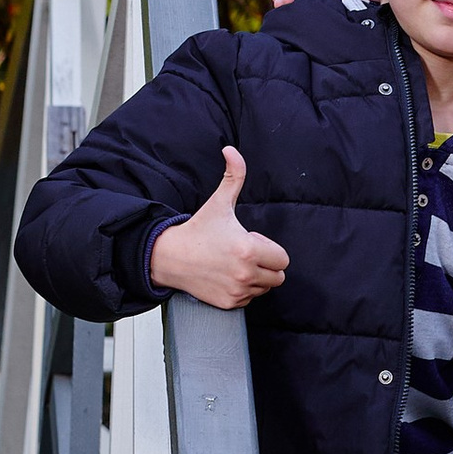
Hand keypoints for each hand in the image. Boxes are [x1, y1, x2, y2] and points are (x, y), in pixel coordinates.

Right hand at [147, 147, 289, 308]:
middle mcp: (245, 273)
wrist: (169, 257)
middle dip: (266, 265)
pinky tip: (225, 276)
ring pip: (264, 288)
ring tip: (232, 264)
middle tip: (243, 253)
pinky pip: (249, 299)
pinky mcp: (229, 303)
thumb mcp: (218, 203)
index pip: (283, 258)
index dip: (268, 248)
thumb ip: (233, 176)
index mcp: (249, 249)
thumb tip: (231, 150)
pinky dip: (242, 290)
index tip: (249, 241)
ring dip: (255, 278)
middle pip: (278, 276)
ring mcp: (237, 291)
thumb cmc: (197, 231)